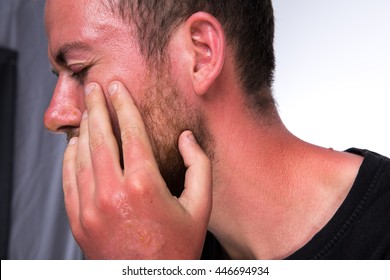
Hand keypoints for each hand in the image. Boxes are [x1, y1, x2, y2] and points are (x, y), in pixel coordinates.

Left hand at [62, 81, 211, 258]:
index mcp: (144, 185)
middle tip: (92, 87)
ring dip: (84, 129)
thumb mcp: (201, 207)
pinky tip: (74, 145)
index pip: (130, 133)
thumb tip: (186, 138)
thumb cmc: (178, 247)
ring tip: (87, 111)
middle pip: (100, 137)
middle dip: (96, 107)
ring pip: (81, 156)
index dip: (123, 105)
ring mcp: (91, 208)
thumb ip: (199, 166)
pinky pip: (69, 180)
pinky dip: (70, 158)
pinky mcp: (79, 221)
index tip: (116, 87)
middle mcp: (113, 192)